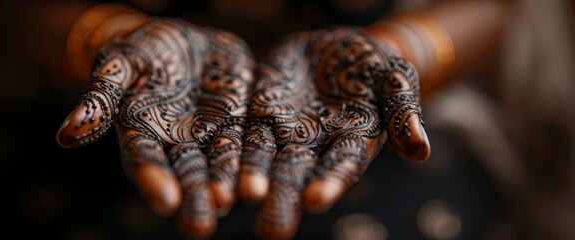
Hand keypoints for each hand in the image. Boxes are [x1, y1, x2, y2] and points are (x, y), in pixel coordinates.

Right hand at [56, 18, 253, 236]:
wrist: (178, 40)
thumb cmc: (139, 53)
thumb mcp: (117, 65)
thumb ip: (100, 98)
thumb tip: (66, 135)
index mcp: (143, 134)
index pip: (144, 162)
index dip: (153, 181)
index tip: (165, 201)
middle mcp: (178, 143)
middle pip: (185, 174)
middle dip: (194, 198)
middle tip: (200, 225)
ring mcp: (212, 134)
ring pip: (221, 163)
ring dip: (229, 183)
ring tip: (236, 200)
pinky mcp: (241, 119)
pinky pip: (252, 138)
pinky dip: (258, 156)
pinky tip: (267, 173)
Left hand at [237, 27, 429, 238]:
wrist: (337, 47)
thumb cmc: (374, 65)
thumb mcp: (394, 77)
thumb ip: (403, 110)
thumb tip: (421, 150)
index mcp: (352, 141)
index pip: (341, 166)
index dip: (329, 182)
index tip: (316, 199)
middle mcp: (317, 146)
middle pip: (299, 175)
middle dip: (285, 199)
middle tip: (271, 230)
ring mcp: (286, 132)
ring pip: (265, 160)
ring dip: (252, 180)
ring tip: (236, 200)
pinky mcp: (261, 115)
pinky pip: (243, 134)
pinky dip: (232, 153)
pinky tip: (217, 171)